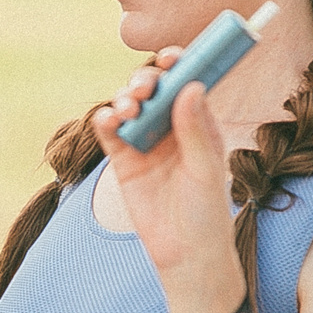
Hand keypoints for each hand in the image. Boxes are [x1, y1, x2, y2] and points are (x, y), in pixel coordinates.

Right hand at [91, 54, 248, 312]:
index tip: (174, 56)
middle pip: (155, 89)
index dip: (180, 64)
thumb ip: (195, 129)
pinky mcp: (123, 161)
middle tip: (147, 86)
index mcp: (198, 123)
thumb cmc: (207, 213)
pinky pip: (110, 133)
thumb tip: (191, 85)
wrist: (185, 256)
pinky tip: (110, 120)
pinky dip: (106, 120)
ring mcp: (146, 142)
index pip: (188, 82)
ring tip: (130, 109)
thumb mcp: (205, 169)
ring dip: (127, 98)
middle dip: (148, 80)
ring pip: (130, 105)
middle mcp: (171, 127)